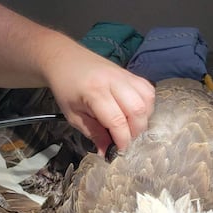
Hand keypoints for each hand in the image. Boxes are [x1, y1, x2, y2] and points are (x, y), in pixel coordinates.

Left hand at [44, 36, 154, 155]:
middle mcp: (113, 81)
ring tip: (131, 127)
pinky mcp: (130, 73)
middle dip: (135, 131)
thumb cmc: (66, 89)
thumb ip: (93, 134)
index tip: (120, 151)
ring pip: (146, 100)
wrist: (65, 59)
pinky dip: (146, 106)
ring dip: (143, 119)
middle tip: (125, 139)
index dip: (122, 140)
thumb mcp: (74, 116)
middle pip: (136, 110)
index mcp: (94, 92)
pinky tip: (136, 114)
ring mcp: (124, 75)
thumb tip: (107, 153)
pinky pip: (148, 90)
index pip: (117, 120)